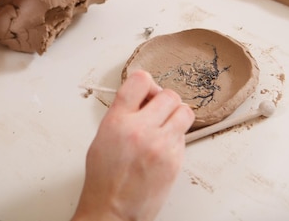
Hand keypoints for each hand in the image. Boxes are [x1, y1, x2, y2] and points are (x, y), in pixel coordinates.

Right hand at [73, 70, 193, 220]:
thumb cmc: (104, 177)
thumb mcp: (103, 135)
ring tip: (165, 126)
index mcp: (117, 120)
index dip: (146, 83)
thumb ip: (122, 113)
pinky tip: (163, 147)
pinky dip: (177, 138)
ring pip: (184, 112)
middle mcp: (140, 129)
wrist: (112, 209)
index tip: (146, 90)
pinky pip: (184, 136)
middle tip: (157, 110)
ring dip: (176, 116)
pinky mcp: (175, 160)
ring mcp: (160, 145)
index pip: (140, 81)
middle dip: (164, 100)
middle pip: (169, 94)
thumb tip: (141, 98)